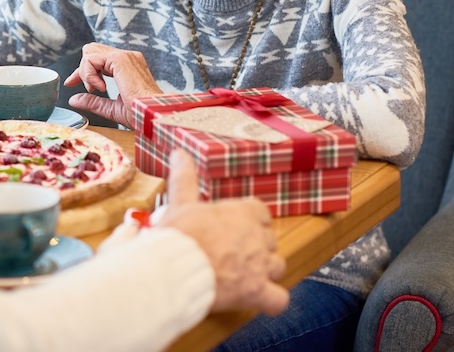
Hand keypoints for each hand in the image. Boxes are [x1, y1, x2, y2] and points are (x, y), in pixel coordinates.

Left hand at [65, 43, 160, 126]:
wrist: (152, 116)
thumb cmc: (139, 115)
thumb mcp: (111, 108)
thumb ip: (93, 102)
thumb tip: (74, 99)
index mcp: (128, 66)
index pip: (98, 58)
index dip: (83, 71)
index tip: (71, 83)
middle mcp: (128, 57)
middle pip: (92, 51)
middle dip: (81, 68)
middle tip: (76, 84)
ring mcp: (125, 56)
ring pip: (90, 52)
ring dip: (85, 72)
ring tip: (93, 88)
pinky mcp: (120, 59)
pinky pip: (92, 59)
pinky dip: (89, 74)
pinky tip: (98, 87)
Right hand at [158, 150, 288, 314]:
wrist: (175, 269)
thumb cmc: (179, 235)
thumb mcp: (180, 202)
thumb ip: (185, 178)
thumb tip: (179, 153)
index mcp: (242, 213)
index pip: (260, 211)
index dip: (250, 219)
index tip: (235, 225)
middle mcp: (257, 237)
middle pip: (268, 239)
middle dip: (255, 246)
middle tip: (232, 252)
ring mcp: (260, 266)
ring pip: (277, 266)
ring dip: (265, 270)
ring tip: (245, 274)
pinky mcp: (257, 292)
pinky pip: (278, 299)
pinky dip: (272, 300)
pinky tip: (262, 298)